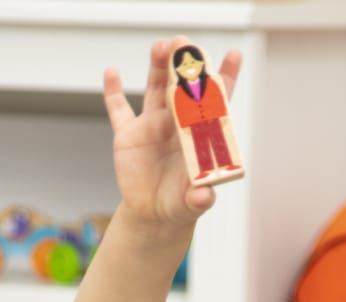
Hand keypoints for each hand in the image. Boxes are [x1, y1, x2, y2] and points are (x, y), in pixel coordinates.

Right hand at [102, 36, 241, 227]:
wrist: (153, 214)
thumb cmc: (179, 203)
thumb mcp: (190, 204)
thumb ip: (199, 199)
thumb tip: (205, 197)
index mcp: (197, 133)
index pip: (214, 101)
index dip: (224, 78)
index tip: (233, 55)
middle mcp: (177, 122)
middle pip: (182, 87)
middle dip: (184, 64)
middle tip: (184, 43)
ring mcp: (152, 125)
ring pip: (154, 89)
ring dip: (157, 66)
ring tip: (160, 46)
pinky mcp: (127, 136)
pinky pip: (118, 110)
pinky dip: (113, 91)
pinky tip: (112, 72)